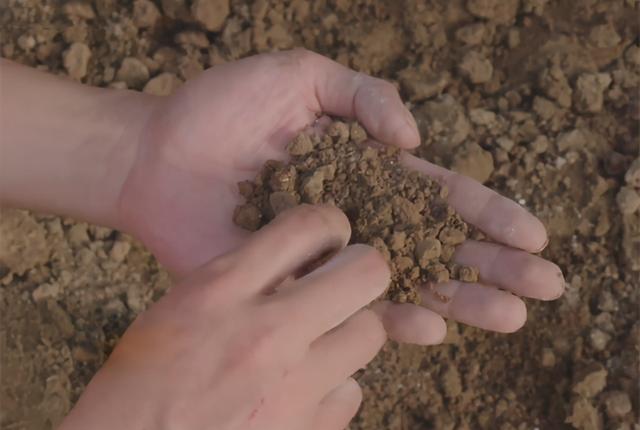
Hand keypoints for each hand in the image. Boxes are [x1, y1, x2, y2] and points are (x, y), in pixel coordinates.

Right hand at [60, 205, 388, 429]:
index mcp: (223, 292)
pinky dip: (333, 388)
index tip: (330, 237)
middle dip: (361, 272)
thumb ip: (240, 282)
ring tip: (318, 343)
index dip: (329, 223)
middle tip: (344, 283)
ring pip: (368, 333)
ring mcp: (293, 387)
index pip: (308, 226)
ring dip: (349, 332)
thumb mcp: (179, 309)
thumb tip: (296, 269)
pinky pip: (350, 392)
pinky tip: (302, 392)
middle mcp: (266, 333)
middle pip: (365, 274)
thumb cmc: (137, 383)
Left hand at [117, 49, 563, 338]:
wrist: (157, 155)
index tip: (533, 234)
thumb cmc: (223, 110)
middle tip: (546, 288)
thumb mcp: (301, 78)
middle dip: (493, 266)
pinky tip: (432, 330)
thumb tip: (415, 140)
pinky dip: (389, 320)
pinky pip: (347, 307)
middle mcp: (358, 217)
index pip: (440, 195)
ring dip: (460, 300)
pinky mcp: (293, 283)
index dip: (488, 213)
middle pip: (438, 245)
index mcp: (366, 170)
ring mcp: (328, 255)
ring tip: (511, 318)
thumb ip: (363, 96)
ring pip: (405, 283)